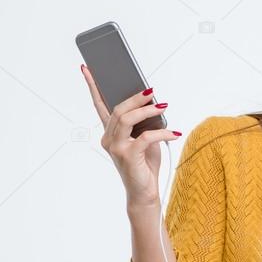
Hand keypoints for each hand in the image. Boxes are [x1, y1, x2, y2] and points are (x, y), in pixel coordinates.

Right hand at [81, 64, 180, 206]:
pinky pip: (145, 137)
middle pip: (118, 110)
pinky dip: (162, 133)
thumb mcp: (146, 140)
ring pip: (126, 119)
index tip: (87, 68)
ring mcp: (115, 148)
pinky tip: (174, 132)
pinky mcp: (127, 156)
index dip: (92, 86)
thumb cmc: (144, 165)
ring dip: (147, 110)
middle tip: (150, 90)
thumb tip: (153, 103)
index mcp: (110, 132)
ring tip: (163, 106)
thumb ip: (144, 123)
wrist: (144, 192)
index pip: (99, 105)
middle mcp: (109, 139)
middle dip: (135, 97)